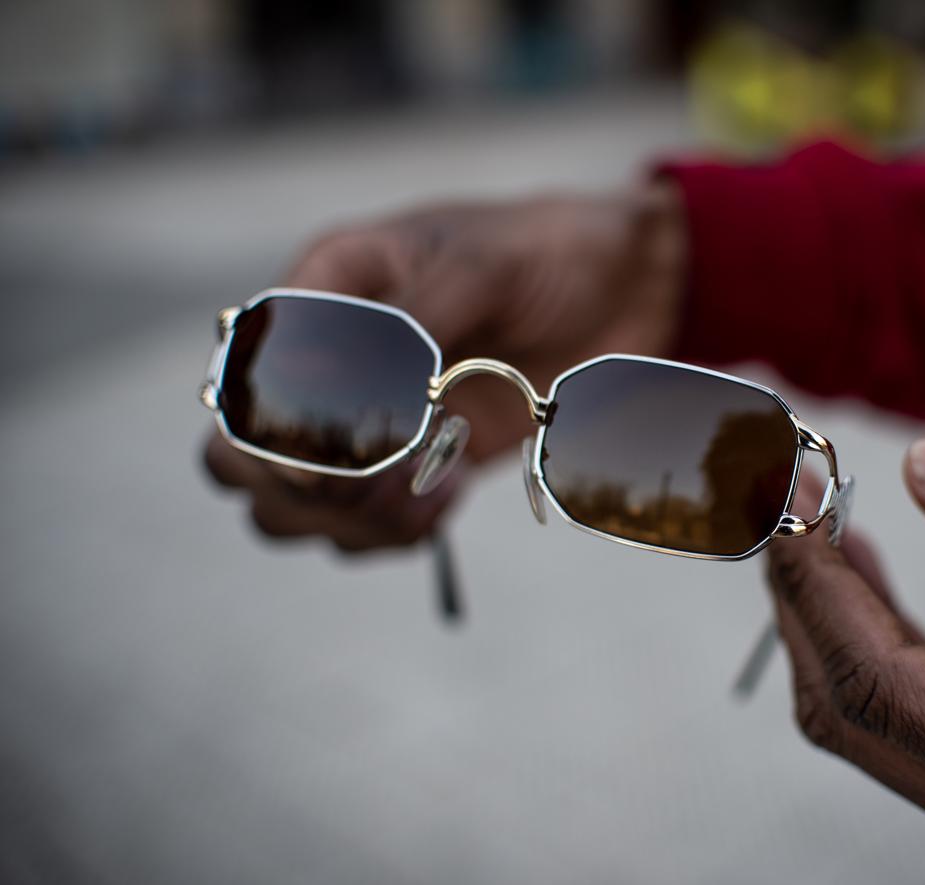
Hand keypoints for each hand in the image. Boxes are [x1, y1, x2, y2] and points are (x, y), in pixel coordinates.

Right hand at [204, 183, 686, 551]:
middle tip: (383, 476)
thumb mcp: (479, 267)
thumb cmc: (548, 251)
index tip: (349, 447)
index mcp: (325, 293)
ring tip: (434, 486)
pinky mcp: (414, 468)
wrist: (626, 289)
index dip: (270, 432)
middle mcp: (328, 365)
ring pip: (292, 511)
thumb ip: (407, 324)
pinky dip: (394, 533)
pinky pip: (362, 529)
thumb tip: (330, 388)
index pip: (241, 380)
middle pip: (238, 461)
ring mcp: (368, 424)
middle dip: (299, 488)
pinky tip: (445, 497)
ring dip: (350, 522)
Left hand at [767, 438, 924, 884]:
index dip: (817, 584)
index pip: (887, 686)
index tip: (781, 492)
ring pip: (885, 729)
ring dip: (839, 621)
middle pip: (861, 717)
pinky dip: (890, 649)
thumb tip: (924, 470)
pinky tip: (874, 580)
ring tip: (815, 520)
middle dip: (806, 597)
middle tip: (778, 492)